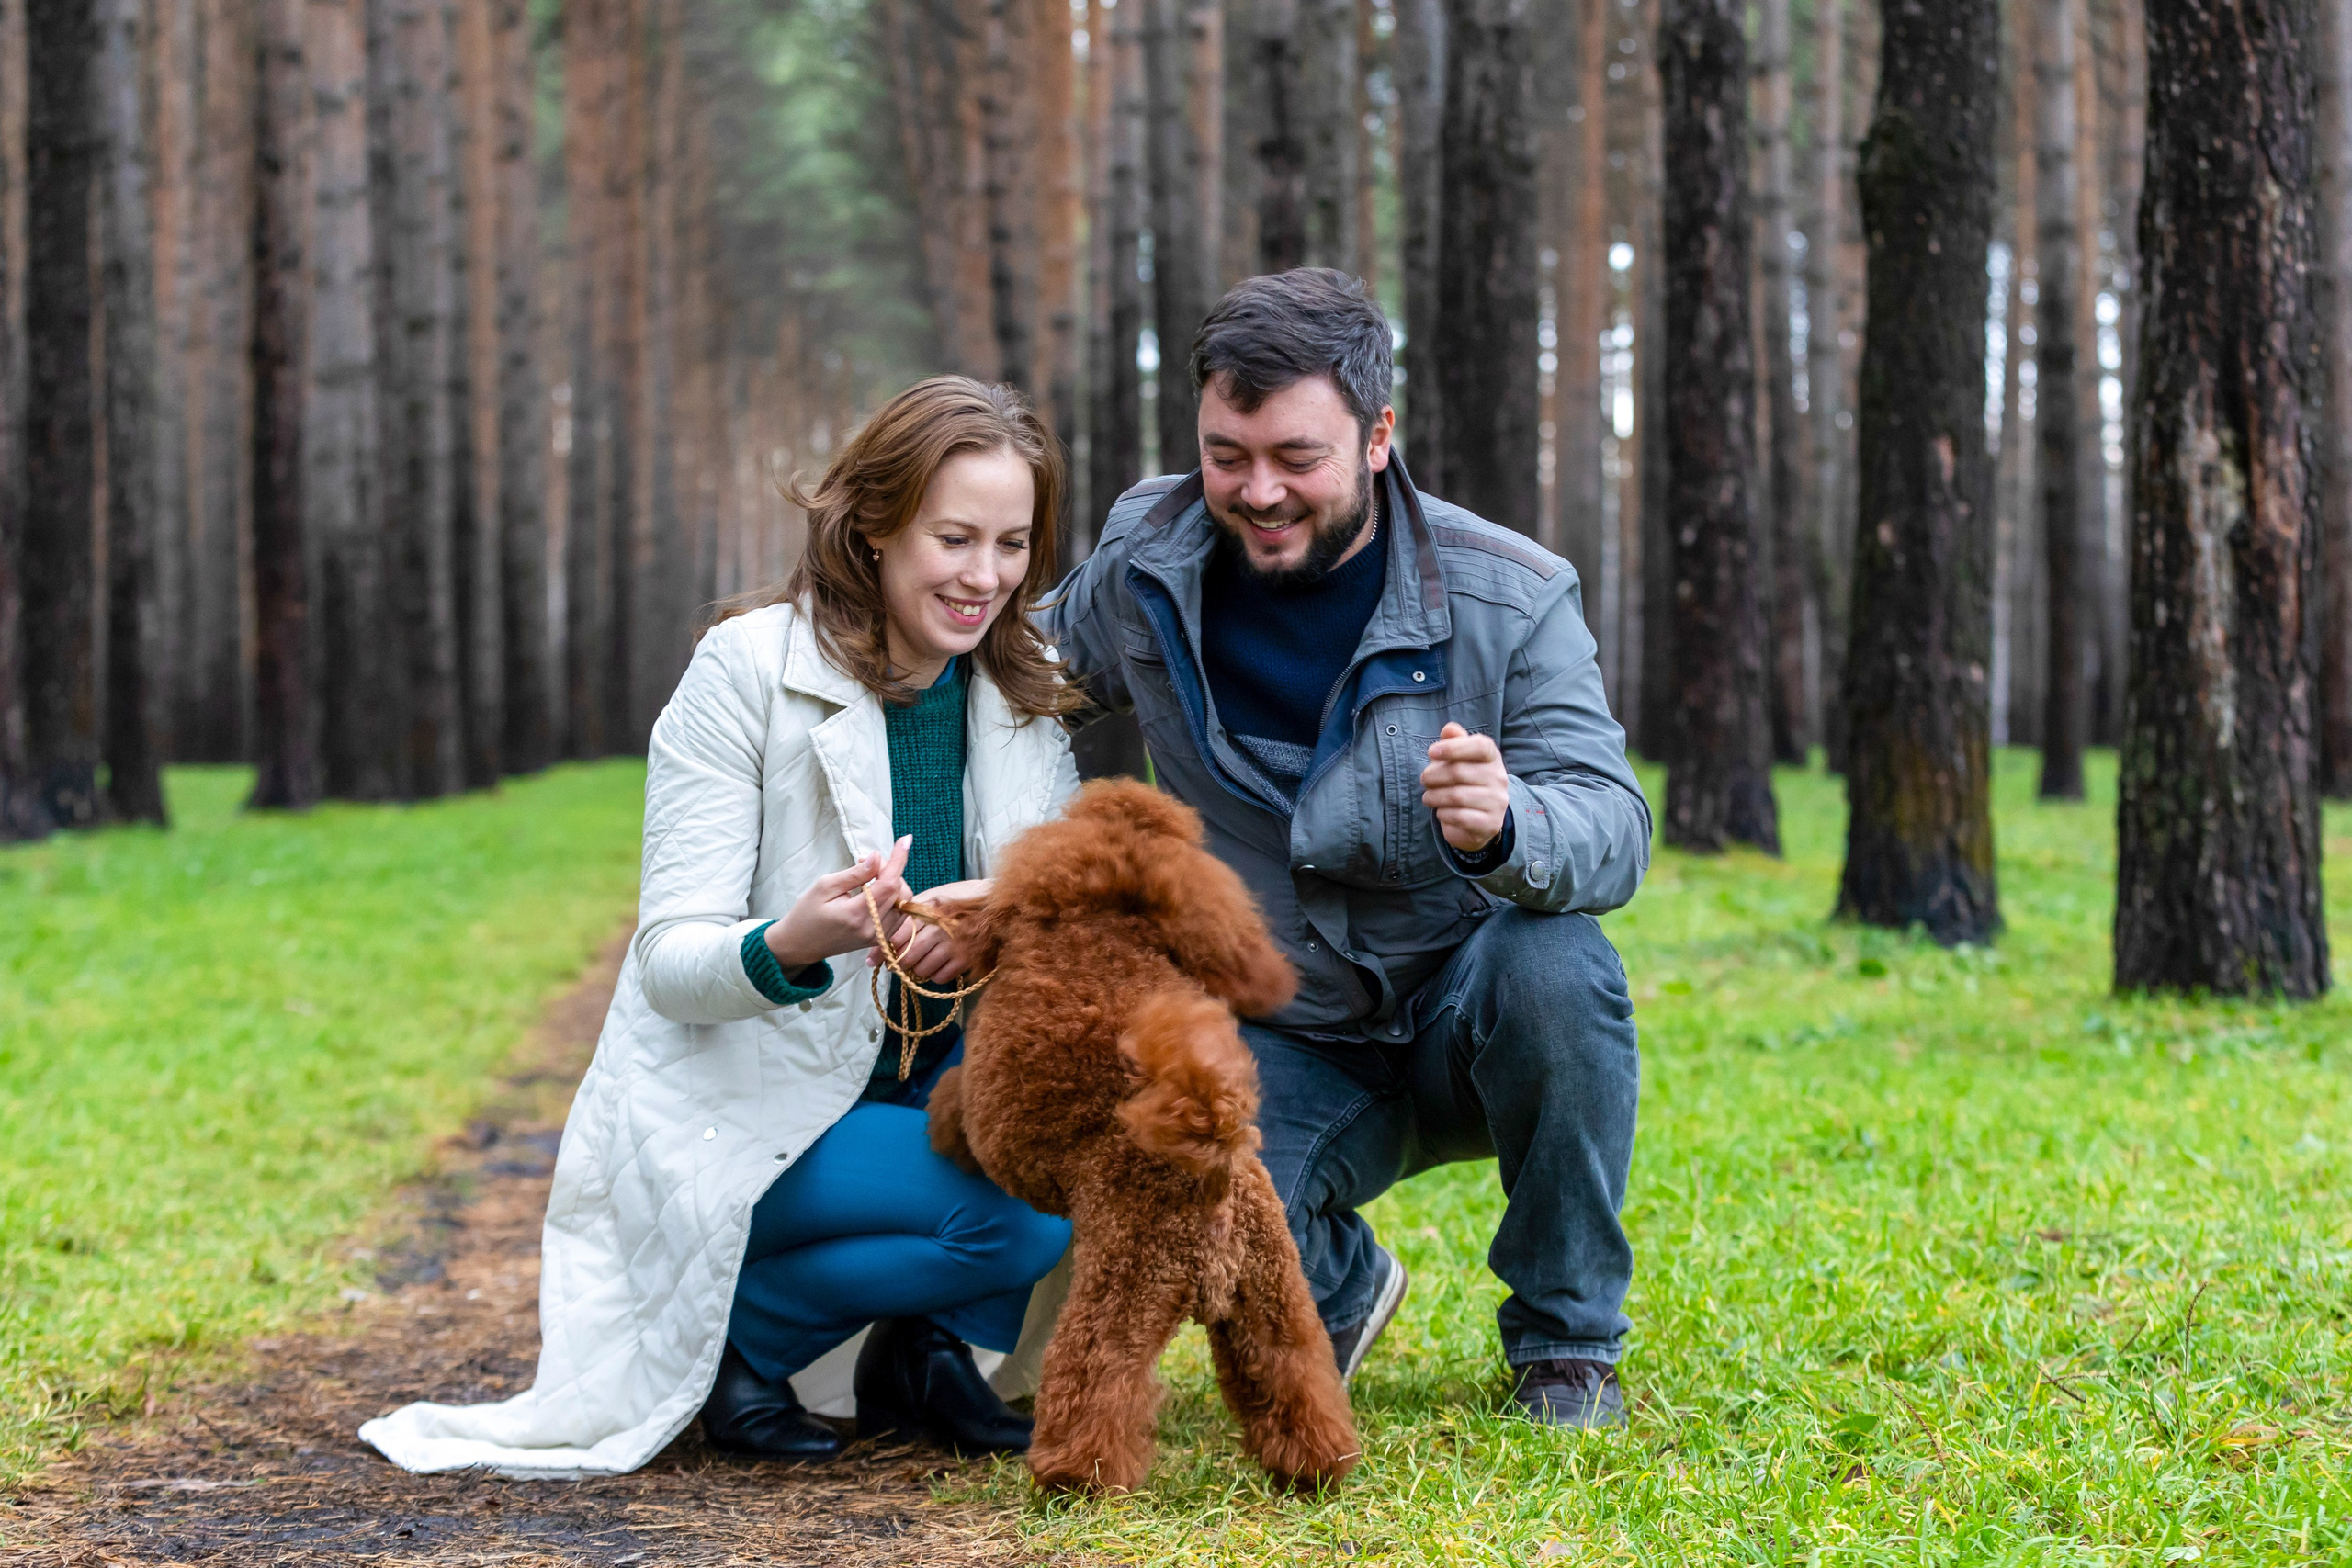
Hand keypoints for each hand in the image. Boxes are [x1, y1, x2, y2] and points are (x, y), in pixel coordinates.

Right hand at [764, 836, 912, 972]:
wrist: (800, 944)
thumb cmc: (807, 913)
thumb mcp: (825, 886)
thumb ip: (855, 873)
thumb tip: (877, 857)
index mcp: (855, 914)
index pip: (888, 883)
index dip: (899, 860)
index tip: (905, 840)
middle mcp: (871, 928)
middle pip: (899, 891)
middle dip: (890, 870)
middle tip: (868, 862)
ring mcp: (877, 937)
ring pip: (903, 903)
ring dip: (893, 884)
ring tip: (870, 877)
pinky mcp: (879, 940)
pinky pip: (899, 915)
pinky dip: (893, 898)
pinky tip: (876, 891)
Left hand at [871, 878, 993, 982]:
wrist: (999, 906)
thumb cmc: (961, 899)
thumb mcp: (935, 895)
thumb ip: (911, 910)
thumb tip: (885, 928)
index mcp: (928, 909)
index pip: (898, 935)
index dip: (884, 949)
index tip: (876, 958)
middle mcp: (938, 928)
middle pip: (907, 956)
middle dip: (899, 963)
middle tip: (899, 962)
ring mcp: (953, 945)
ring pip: (921, 970)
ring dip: (918, 970)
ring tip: (924, 960)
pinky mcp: (966, 959)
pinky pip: (940, 977)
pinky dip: (936, 975)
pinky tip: (940, 964)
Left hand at [1421, 721, 1509, 853]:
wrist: (1479, 821)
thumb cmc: (1465, 783)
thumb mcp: (1459, 760)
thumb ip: (1454, 742)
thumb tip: (1449, 729)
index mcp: (1492, 757)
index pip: (1480, 746)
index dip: (1453, 747)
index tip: (1430, 752)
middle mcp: (1499, 778)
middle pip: (1459, 771)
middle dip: (1433, 776)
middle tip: (1424, 780)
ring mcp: (1497, 802)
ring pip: (1457, 796)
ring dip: (1434, 796)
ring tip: (1428, 797)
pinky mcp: (1491, 823)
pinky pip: (1460, 817)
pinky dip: (1443, 814)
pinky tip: (1441, 811)